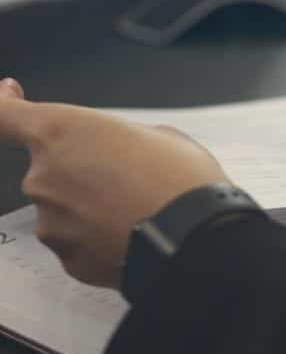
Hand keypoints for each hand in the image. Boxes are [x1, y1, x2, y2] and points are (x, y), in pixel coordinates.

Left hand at [0, 80, 228, 288]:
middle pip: (50, 169)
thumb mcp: (157, 135)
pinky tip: (135, 236)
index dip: (5, 103)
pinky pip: (79, 243)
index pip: (5, 115)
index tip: (9, 95)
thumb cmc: (182, 181)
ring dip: (92, 209)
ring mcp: (51, 222)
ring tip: (138, 212)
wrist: (198, 238)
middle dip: (82, 173)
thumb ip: (118, 137)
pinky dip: (101, 240)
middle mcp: (43, 177)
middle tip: (128, 179)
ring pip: (65, 210)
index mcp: (60, 133)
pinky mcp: (68, 259)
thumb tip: (117, 152)